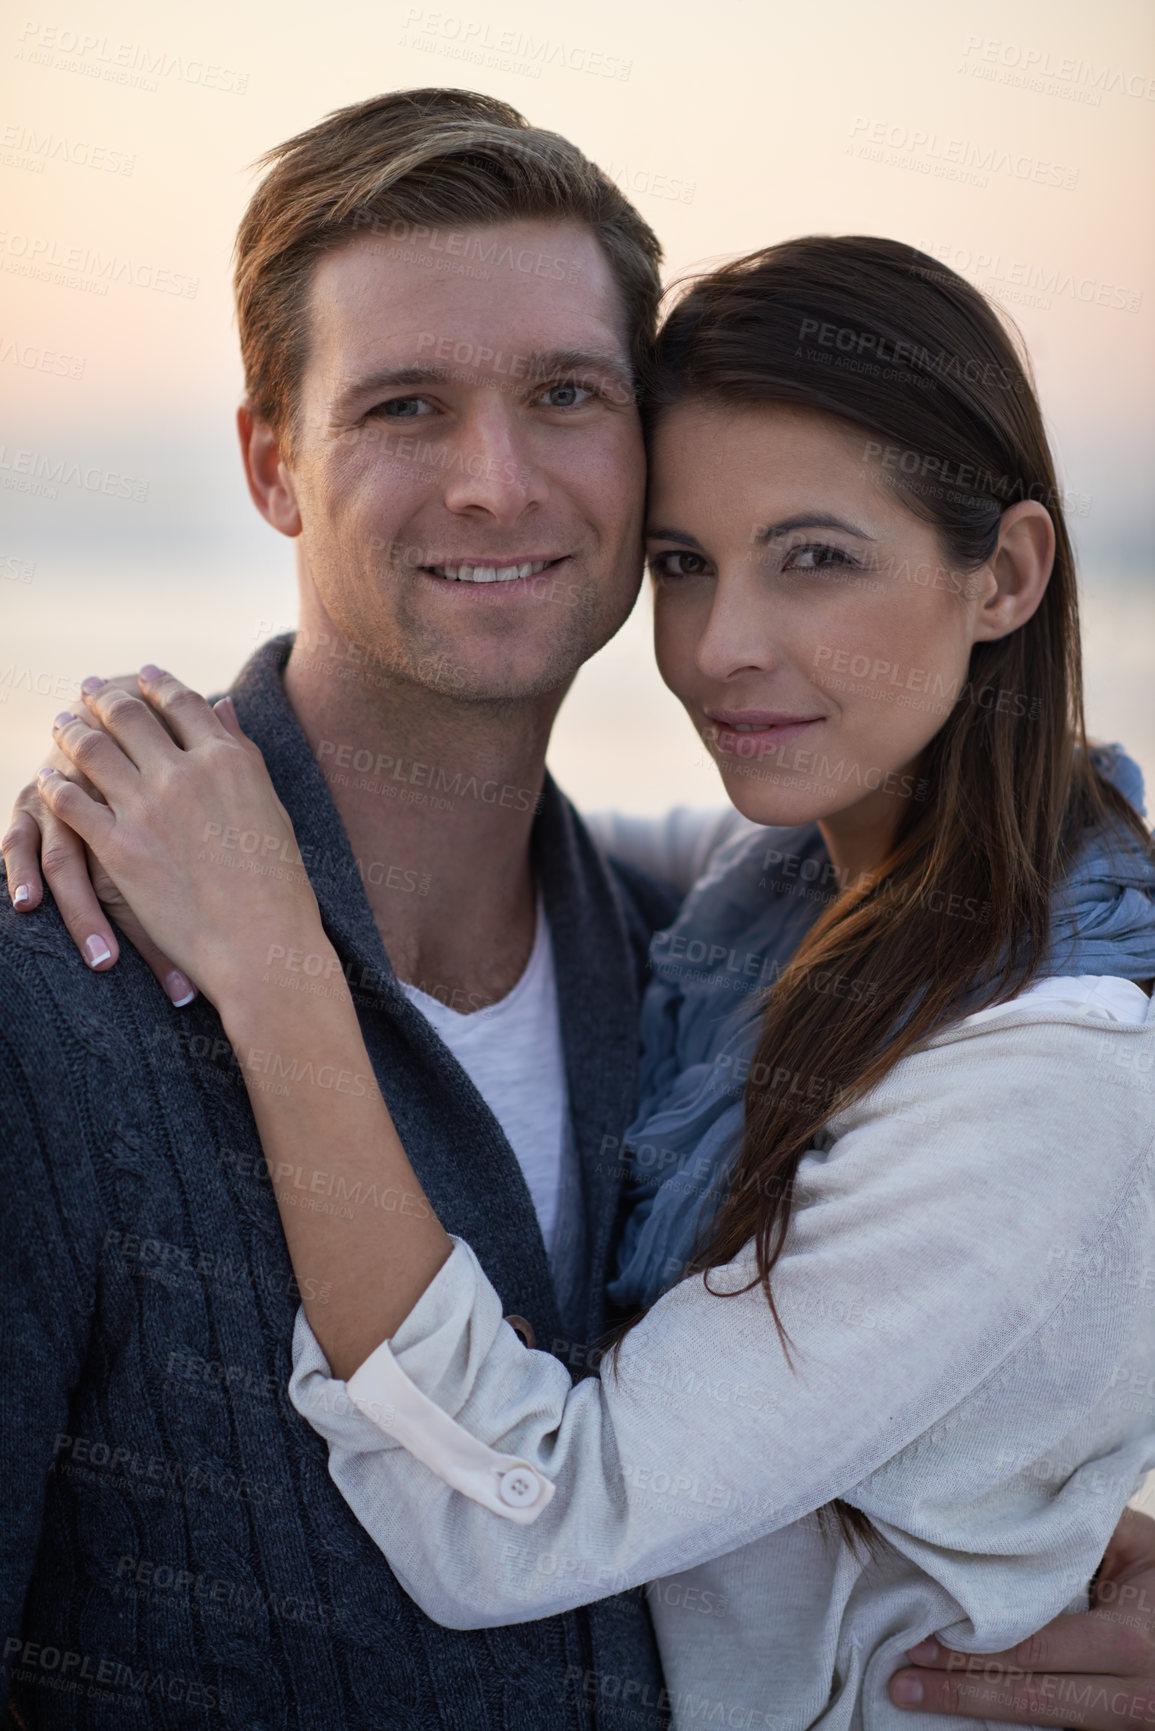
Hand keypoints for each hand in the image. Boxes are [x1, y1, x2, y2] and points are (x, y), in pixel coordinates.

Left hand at [34, 667, 324, 1010]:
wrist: (260, 946)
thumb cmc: (278, 885)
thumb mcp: (272, 807)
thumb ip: (243, 753)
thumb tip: (224, 705)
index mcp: (229, 760)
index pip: (183, 702)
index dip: (157, 683)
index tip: (141, 674)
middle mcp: (185, 773)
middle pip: (130, 715)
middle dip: (104, 696)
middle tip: (89, 688)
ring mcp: (148, 808)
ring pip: (93, 749)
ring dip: (72, 730)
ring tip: (62, 723)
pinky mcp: (118, 846)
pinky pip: (71, 802)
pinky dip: (54, 785)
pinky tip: (48, 781)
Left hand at [889, 1508, 1154, 1726]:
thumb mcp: (1136, 1545)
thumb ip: (1077, 1534)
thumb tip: (1001, 1515)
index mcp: (1130, 1641)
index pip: (1034, 1651)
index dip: (973, 1652)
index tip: (920, 1641)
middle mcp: (1134, 1697)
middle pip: (1031, 1701)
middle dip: (960, 1693)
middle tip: (901, 1684)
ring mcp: (1132, 1727)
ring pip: (1044, 1724)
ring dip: (979, 1713)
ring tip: (918, 1698)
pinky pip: (1064, 1730)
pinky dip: (1015, 1722)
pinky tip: (972, 1711)